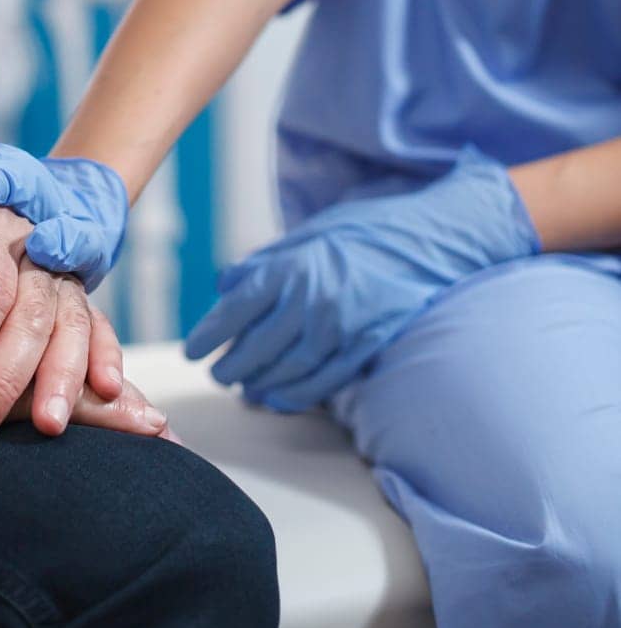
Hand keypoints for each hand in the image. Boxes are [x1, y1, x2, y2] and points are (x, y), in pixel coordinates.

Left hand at [0, 206, 126, 436]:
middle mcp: (24, 235)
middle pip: (30, 306)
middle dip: (4, 375)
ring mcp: (52, 261)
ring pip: (69, 317)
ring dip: (60, 375)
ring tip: (46, 426)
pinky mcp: (69, 287)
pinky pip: (97, 320)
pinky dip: (105, 354)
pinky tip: (104, 390)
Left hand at [185, 144, 540, 412]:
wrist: (434, 238)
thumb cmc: (367, 230)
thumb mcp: (309, 232)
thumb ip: (266, 261)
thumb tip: (226, 286)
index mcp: (292, 266)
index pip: (236, 310)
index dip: (210, 334)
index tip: (193, 350)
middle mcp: (312, 300)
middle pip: (257, 345)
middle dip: (232, 365)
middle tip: (218, 374)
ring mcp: (342, 327)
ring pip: (288, 369)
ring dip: (261, 383)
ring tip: (245, 389)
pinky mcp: (367, 345)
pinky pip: (324, 381)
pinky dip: (297, 394)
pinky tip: (280, 398)